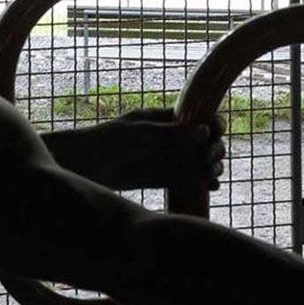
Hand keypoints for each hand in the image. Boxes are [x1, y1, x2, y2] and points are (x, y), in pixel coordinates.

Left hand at [103, 107, 225, 192]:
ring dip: (212, 165)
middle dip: (214, 147)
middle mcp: (171, 137)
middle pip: (204, 140)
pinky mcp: (165, 178)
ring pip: (200, 160)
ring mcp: (169, 158)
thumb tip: (204, 132)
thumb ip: (172, 134)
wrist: (87, 164)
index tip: (217, 131)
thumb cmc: (110, 140)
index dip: (212, 124)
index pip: (198, 118)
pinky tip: (212, 186)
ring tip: (211, 173)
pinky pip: (190, 179)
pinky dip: (204, 182)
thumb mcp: (141, 132)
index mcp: (165, 118)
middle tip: (208, 157)